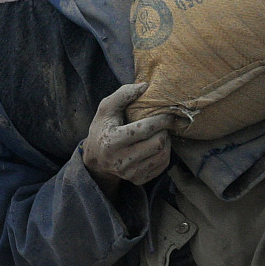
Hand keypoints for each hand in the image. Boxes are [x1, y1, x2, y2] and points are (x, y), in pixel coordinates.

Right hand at [82, 83, 176, 197]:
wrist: (96, 157)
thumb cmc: (103, 128)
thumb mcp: (106, 108)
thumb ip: (123, 94)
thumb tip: (145, 86)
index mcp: (112, 141)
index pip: (145, 129)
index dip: (161, 119)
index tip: (168, 112)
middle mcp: (121, 160)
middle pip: (158, 144)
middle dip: (165, 131)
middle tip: (163, 123)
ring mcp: (130, 173)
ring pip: (163, 156)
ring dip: (167, 141)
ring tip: (160, 133)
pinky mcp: (138, 179)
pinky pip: (162, 166)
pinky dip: (164, 153)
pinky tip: (157, 144)